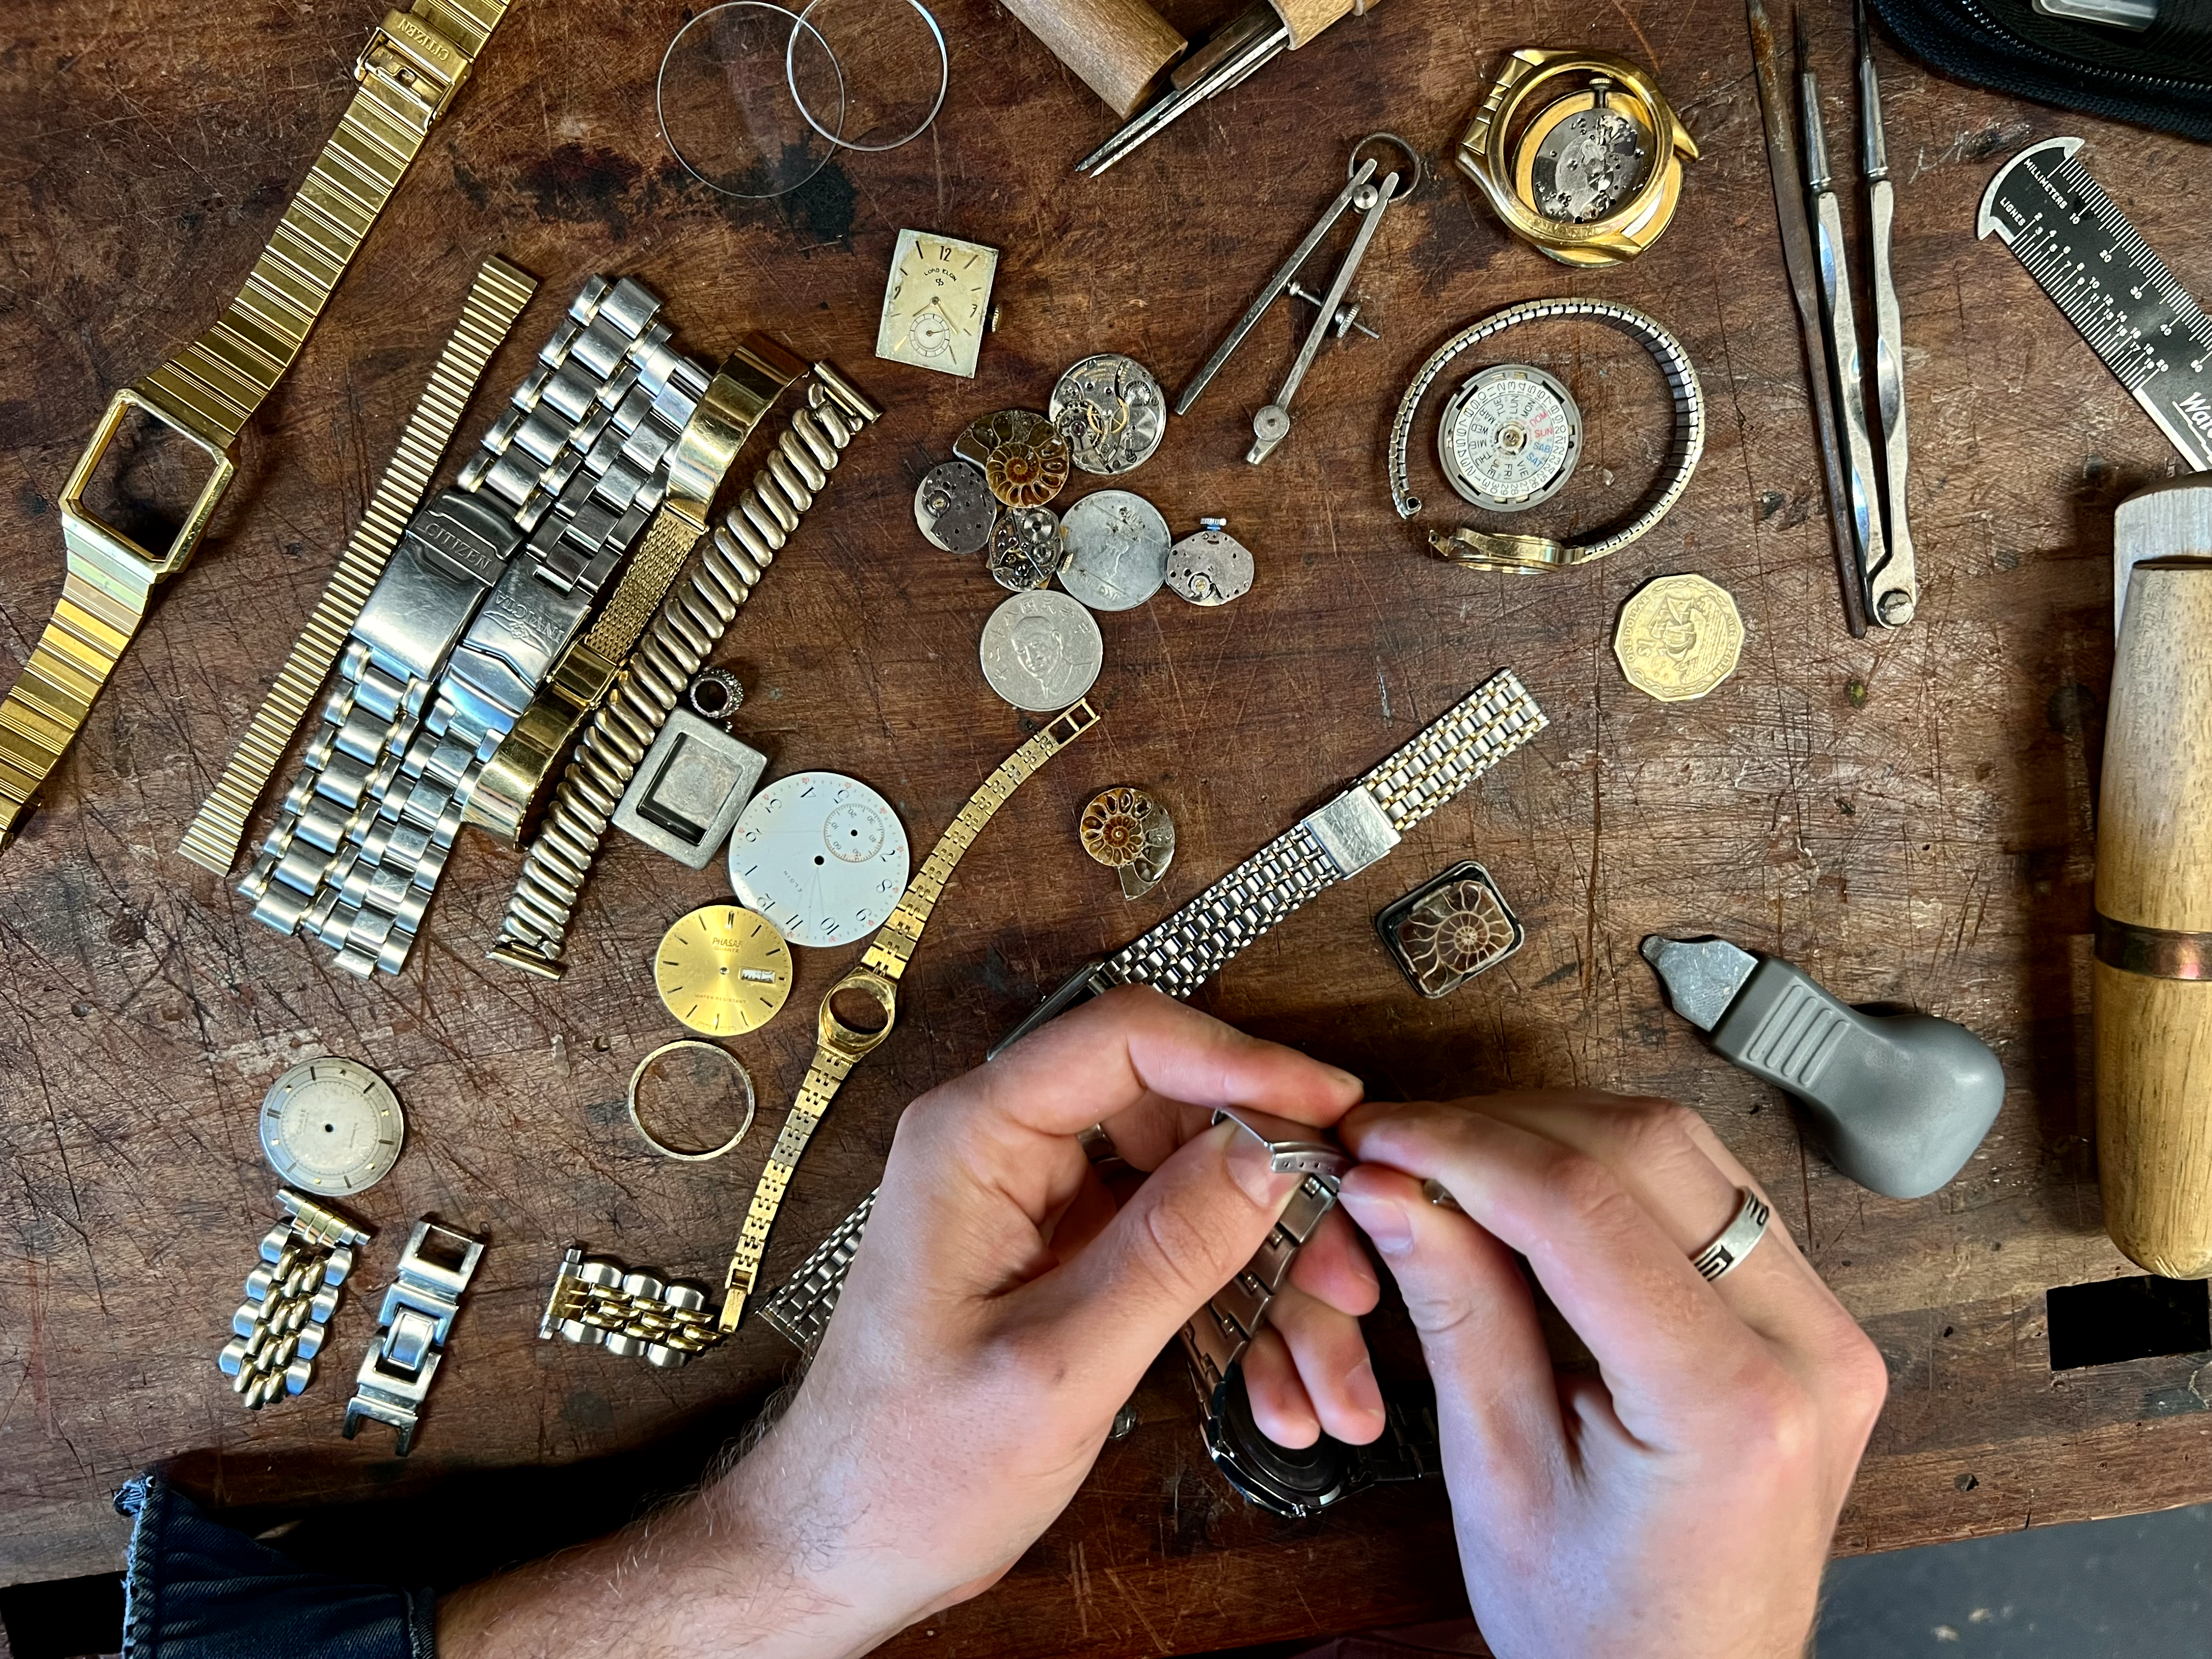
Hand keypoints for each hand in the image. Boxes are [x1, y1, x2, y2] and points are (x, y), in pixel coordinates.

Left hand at [438, 987, 1373, 1658]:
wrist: (841, 1549)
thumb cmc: (911, 1469)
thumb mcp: (1059, 1366)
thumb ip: (1168, 1250)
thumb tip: (1270, 1149)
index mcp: (975, 1137)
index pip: (1129, 1039)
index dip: (1243, 1063)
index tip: (1337, 1114)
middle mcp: (1007, 1147)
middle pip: (1179, 1115)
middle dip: (1278, 1197)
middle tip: (1354, 1272)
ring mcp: (1040, 1202)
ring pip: (1194, 1190)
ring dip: (1273, 1277)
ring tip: (1338, 1373)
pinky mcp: (1066, 1255)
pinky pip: (1175, 1251)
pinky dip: (1235, 1314)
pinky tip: (1286, 1393)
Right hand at [1334, 1092, 1886, 1658]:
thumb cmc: (1602, 1627)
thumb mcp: (1500, 1478)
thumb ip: (1456, 1313)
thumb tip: (1389, 1185)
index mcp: (1731, 1408)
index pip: (1583, 1208)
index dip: (1462, 1150)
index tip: (1378, 1138)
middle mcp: (1808, 1351)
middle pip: (1645, 1150)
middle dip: (1503, 1127)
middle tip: (1400, 1146)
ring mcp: (1826, 1329)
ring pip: (1683, 1148)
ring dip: (1556, 1132)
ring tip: (1455, 1166)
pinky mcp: (1814, 1320)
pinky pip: (1709, 1191)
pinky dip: (1609, 1168)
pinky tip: (1531, 1192)